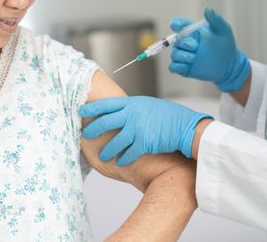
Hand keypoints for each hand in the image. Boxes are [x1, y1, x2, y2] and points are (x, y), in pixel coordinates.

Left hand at [80, 96, 212, 165]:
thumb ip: (132, 108)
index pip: (107, 104)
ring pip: (115, 142)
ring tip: (103, 155)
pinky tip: (120, 162)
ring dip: (107, 150)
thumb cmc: (168, 115)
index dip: (92, 108)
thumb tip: (119, 112)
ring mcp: (138, 129)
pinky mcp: (145, 143)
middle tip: (84, 135)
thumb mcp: (148, 105)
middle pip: (105, 122)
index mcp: (132, 103)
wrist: (185, 127)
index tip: (81, 111)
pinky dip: (123, 159)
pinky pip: (128, 153)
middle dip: (93, 130)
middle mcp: (133, 115)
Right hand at [169, 7, 250, 92]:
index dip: (175, 23)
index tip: (176, 26)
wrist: (229, 64)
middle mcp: (185, 42)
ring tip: (194, 58)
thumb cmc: (225, 44)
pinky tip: (187, 66)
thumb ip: (216, 20)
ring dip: (183, 56)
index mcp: (192, 30)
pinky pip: (173, 67)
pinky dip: (178, 66)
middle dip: (184, 43)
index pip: (178, 24)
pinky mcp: (183, 67)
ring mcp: (184, 55)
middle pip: (175, 40)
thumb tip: (208, 8)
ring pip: (174, 54)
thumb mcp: (223, 30)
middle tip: (195, 46)